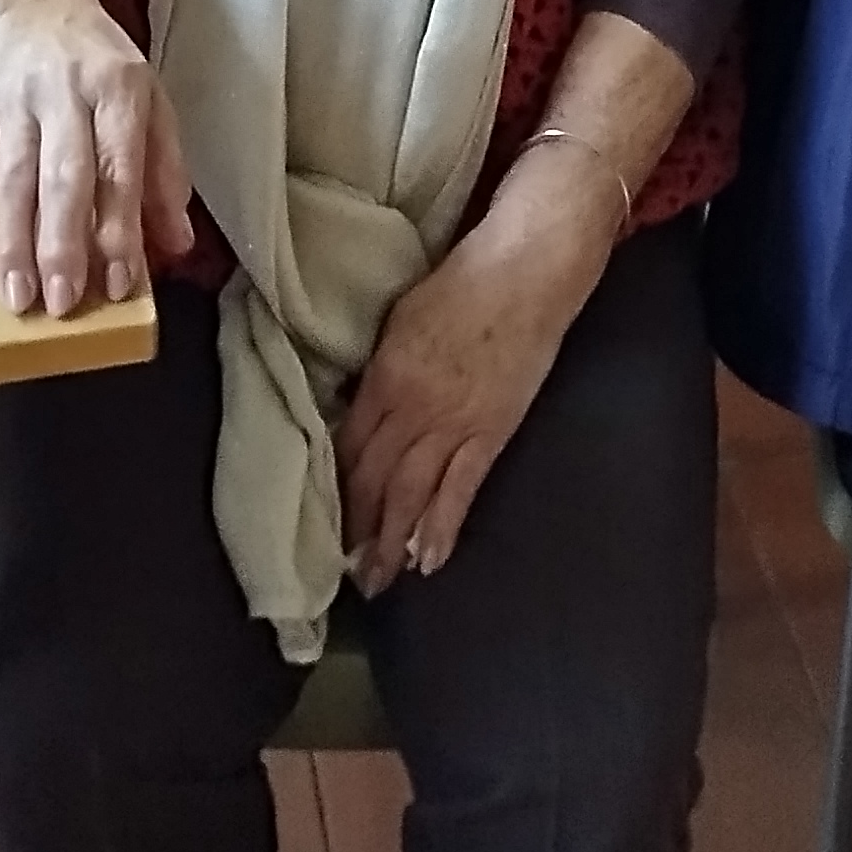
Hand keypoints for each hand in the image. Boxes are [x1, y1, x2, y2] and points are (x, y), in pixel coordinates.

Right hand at [0, 0, 194, 317]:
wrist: (33, 5)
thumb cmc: (100, 67)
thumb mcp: (150, 101)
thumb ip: (165, 172)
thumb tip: (177, 243)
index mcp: (117, 89)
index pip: (118, 167)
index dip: (118, 228)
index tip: (118, 283)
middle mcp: (63, 92)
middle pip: (60, 175)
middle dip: (60, 243)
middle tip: (60, 301)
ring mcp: (12, 100)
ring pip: (8, 178)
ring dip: (11, 242)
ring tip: (17, 296)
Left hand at [338, 160, 608, 593]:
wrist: (527, 271)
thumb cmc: (463, 281)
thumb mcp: (402, 318)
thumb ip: (382, 368)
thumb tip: (365, 406)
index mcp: (385, 375)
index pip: (349, 445)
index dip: (335, 487)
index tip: (324, 516)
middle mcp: (413, 408)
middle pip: (375, 479)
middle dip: (356, 527)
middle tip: (343, 569)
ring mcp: (454, 424)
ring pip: (412, 495)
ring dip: (391, 542)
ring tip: (377, 580)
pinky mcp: (492, 432)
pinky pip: (461, 490)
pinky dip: (441, 527)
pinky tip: (427, 560)